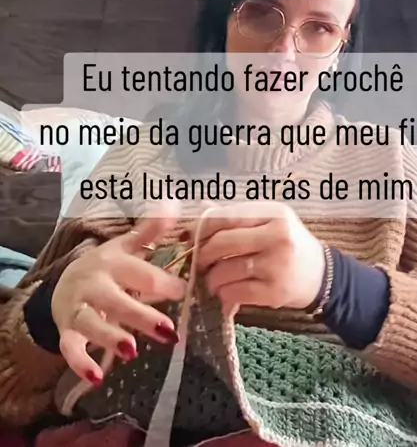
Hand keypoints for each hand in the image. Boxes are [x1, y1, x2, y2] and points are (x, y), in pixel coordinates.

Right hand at [51, 218, 186, 385]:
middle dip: (141, 315)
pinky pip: (70, 348)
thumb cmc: (107, 267)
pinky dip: (80, 363)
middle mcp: (94, 284)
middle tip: (169, 331)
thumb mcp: (126, 247)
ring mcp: (79, 308)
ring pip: (92, 323)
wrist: (64, 283)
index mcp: (113, 262)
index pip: (140, 272)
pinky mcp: (67, 331)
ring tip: (132, 350)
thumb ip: (149, 231)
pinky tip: (97, 378)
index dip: (163, 282)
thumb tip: (172, 205)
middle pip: (116, 300)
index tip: (185, 292)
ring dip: (110, 337)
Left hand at [196, 203, 324, 314]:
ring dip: (211, 278)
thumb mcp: (270, 221)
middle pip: (222, 243)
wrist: (322, 275)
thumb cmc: (289, 244)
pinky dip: (223, 294)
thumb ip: (237, 216)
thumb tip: (201, 208)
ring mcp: (276, 266)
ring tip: (212, 279)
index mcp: (274, 214)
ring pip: (225, 271)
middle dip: (202, 255)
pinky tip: (225, 292)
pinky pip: (235, 293)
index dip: (202, 228)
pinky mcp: (275, 293)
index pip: (227, 217)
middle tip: (198, 261)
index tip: (192, 238)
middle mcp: (277, 237)